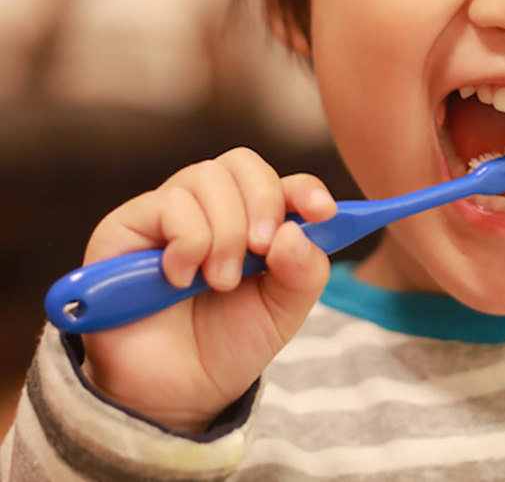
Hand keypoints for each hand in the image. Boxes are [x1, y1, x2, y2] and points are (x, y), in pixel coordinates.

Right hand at [79, 147, 335, 432]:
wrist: (174, 395)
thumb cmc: (227, 344)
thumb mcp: (282, 312)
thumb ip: (303, 271)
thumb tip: (294, 231)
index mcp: (253, 220)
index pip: (282, 181)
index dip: (305, 189)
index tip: (323, 212)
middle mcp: (209, 207)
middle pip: (242, 163)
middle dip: (263, 202)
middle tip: (262, 251)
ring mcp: (166, 212)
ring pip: (207, 178)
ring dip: (225, 232)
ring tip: (219, 281)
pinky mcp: (126, 226)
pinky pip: (169, 204)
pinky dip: (188, 241)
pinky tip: (180, 278)